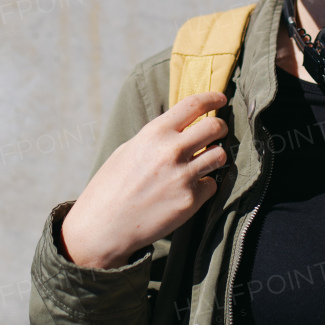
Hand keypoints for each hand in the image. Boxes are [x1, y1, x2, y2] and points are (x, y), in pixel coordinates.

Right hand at [60, 92, 229, 268]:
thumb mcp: (129, 149)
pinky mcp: (190, 201)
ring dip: (215, 157)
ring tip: (204, 162)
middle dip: (221, 128)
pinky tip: (188, 189)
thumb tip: (182, 128)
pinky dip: (204, 185)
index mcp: (154, 132)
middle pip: (215, 128)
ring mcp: (183, 176)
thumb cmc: (111, 186)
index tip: (221, 98)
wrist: (103, 226)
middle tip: (219, 133)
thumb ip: (157, 137)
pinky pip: (211, 185)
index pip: (193, 105)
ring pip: (220, 156)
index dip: (212, 98)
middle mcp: (172, 150)